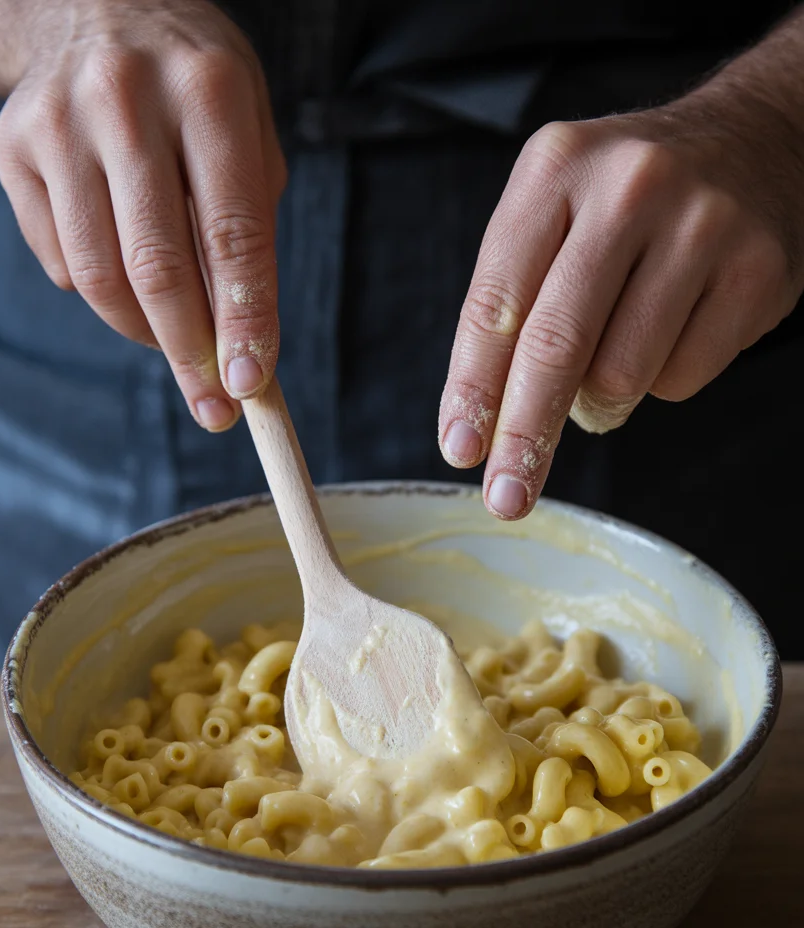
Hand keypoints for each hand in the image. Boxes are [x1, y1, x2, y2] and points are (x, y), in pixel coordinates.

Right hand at [0, 0, 284, 430]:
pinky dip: (101, 292)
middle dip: (190, 353)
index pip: (232, 233)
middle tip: (212, 406)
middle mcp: (125, 99)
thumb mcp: (247, 134)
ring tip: (172, 338)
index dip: (244, 321)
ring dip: (143, 332)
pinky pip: (61, 263)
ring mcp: (58, 123)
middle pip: (157, 266)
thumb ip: (247, 229)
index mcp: (207, 90)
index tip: (250, 384)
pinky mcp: (12, 148)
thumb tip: (239, 345)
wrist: (93, 7)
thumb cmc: (192, 88)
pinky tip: (122, 262)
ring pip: (99, 277)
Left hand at [439, 92, 803, 518]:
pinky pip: (682, 379)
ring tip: (610, 360)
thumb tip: (478, 425)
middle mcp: (629, 187)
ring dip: (600, 402)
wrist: (754, 140)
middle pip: (557, 346)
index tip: (461, 450)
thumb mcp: (554, 214)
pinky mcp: (757, 271)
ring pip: (621, 375)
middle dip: (524, 435)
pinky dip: (661, 381)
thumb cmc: (628, 201)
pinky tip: (672, 330)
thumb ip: (513, 302)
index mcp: (555, 168)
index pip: (496, 301)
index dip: (473, 388)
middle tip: (507, 497)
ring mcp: (702, 226)